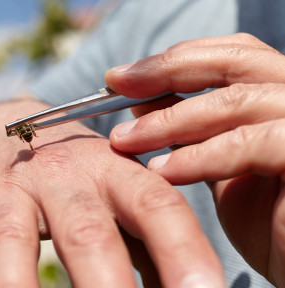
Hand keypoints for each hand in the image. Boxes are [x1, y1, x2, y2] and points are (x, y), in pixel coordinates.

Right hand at [0, 99, 223, 286]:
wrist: (2, 128)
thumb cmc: (72, 175)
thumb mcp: (114, 191)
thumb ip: (150, 242)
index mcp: (110, 169)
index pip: (155, 204)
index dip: (183, 251)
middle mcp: (58, 173)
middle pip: (85, 232)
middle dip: (106, 287)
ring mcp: (5, 186)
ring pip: (12, 242)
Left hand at [106, 33, 284, 286]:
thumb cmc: (269, 226)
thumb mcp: (219, 168)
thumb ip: (192, 132)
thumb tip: (143, 102)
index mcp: (281, 98)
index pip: (230, 55)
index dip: (174, 61)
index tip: (119, 78)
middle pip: (235, 61)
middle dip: (166, 72)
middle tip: (115, 87)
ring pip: (238, 100)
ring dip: (170, 121)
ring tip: (124, 141)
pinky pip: (253, 144)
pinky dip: (201, 156)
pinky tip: (163, 172)